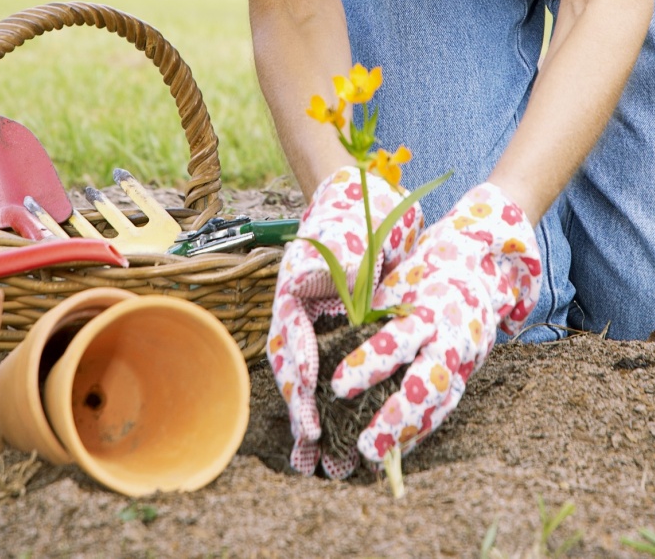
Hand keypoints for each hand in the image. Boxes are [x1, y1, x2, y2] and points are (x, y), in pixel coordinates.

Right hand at [267, 165, 423, 476]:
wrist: (363, 190)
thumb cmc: (359, 213)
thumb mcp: (355, 248)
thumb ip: (345, 288)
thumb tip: (344, 332)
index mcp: (292, 288)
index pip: (292, 346)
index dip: (302, 386)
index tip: (313, 423)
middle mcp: (294, 306)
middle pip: (291, 368)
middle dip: (302, 415)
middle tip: (313, 460)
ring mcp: (309, 316)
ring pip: (303, 372)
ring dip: (310, 415)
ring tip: (316, 464)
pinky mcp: (328, 322)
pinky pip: (322, 364)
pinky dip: (325, 397)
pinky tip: (331, 428)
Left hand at [330, 181, 540, 466]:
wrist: (478, 269)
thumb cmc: (422, 274)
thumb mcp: (396, 284)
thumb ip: (370, 314)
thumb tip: (327, 343)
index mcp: (429, 308)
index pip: (398, 340)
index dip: (370, 364)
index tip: (339, 386)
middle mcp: (450, 338)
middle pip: (428, 384)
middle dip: (397, 417)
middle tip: (365, 445)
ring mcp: (463, 360)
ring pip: (440, 404)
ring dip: (409, 433)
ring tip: (377, 456)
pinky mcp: (467, 375)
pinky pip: (444, 408)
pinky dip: (421, 430)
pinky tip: (397, 449)